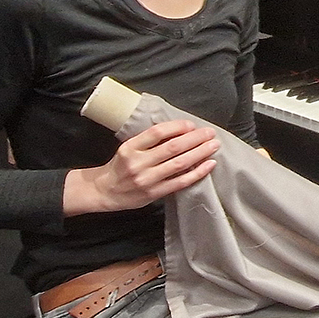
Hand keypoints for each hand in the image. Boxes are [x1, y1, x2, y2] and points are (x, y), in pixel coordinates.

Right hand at [63, 120, 218, 214]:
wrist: (105, 191)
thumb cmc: (121, 167)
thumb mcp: (128, 148)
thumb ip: (149, 141)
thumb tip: (180, 131)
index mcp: (130, 148)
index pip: (157, 132)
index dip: (177, 127)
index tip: (191, 125)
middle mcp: (138, 163)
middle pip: (172, 147)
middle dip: (195, 138)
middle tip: (210, 133)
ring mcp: (147, 180)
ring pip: (179, 164)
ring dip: (200, 153)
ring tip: (213, 145)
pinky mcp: (154, 193)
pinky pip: (180, 182)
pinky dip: (197, 172)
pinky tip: (209, 165)